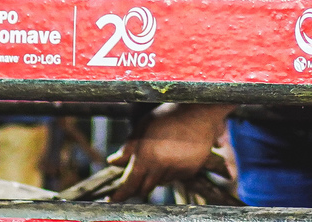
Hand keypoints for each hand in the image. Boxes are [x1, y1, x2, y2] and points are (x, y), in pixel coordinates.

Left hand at [107, 104, 229, 200]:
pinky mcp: (190, 171)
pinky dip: (170, 171)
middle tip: (134, 176)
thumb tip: (113, 161)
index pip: (129, 184)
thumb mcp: (142, 127)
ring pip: (160, 182)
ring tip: (160, 154)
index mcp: (146, 156)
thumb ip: (127, 148)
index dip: (120, 194)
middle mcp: (161, 167)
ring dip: (155, 175)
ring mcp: (177, 171)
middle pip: (144, 188)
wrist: (199, 112)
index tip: (112, 199)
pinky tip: (174, 154)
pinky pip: (175, 178)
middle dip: (137, 185)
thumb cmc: (167, 115)